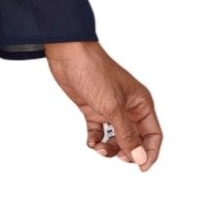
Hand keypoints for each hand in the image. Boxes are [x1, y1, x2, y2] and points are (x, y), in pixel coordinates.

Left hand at [43, 40, 162, 170]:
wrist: (69, 55)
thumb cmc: (95, 72)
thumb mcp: (113, 108)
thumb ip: (127, 135)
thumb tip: (140, 157)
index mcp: (141, 104)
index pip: (153, 134)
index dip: (150, 152)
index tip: (141, 167)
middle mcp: (129, 107)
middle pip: (135, 139)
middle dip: (127, 151)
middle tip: (117, 155)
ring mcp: (111, 109)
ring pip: (117, 138)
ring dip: (110, 147)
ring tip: (99, 148)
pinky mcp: (94, 109)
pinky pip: (100, 132)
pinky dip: (96, 140)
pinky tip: (91, 141)